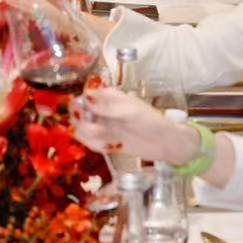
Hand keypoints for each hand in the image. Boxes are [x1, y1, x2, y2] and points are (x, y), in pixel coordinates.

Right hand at [70, 88, 197, 163]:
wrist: (164, 143)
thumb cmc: (151, 121)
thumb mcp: (131, 112)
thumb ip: (108, 107)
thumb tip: (85, 99)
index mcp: (109, 96)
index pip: (85, 95)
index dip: (82, 105)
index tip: (89, 114)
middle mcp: (102, 109)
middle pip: (77, 112)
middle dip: (82, 123)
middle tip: (97, 130)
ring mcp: (103, 125)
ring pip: (81, 129)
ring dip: (90, 137)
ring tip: (107, 142)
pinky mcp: (105, 140)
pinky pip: (90, 142)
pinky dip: (96, 146)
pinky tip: (110, 147)